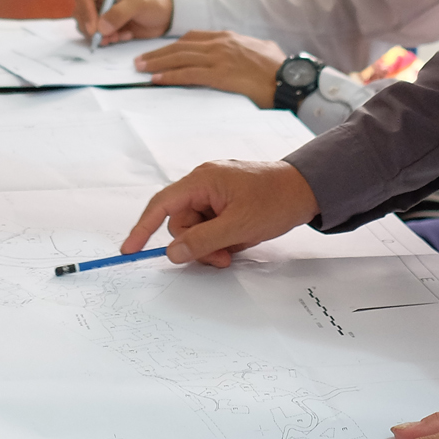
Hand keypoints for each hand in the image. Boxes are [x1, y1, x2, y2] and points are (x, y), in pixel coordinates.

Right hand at [74, 0, 172, 43]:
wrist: (164, 15)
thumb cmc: (153, 1)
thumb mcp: (139, 3)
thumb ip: (120, 13)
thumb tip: (101, 28)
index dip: (86, 14)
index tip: (94, 30)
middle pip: (80, 13)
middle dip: (92, 29)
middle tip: (107, 38)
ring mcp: (99, 11)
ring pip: (87, 27)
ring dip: (101, 36)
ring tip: (119, 36)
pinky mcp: (104, 25)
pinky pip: (97, 36)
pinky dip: (108, 39)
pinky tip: (125, 35)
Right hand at [120, 159, 317, 266]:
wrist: (309, 190)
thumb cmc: (276, 200)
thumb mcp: (238, 226)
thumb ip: (203, 241)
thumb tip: (172, 253)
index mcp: (202, 180)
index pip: (162, 205)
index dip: (142, 227)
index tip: (129, 249)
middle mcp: (204, 183)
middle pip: (182, 223)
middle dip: (198, 245)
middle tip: (223, 257)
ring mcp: (216, 193)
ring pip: (197, 229)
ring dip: (212, 245)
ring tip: (236, 248)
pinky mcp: (227, 202)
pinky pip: (212, 226)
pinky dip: (222, 238)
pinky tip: (241, 239)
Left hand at [135, 30, 288, 106]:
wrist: (292, 79)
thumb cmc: (280, 69)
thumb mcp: (262, 50)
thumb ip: (246, 49)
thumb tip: (246, 53)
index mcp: (228, 37)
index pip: (193, 37)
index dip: (172, 45)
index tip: (159, 51)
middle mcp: (221, 43)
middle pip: (181, 46)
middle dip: (158, 53)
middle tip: (139, 60)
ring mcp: (220, 58)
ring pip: (180, 58)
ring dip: (157, 63)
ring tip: (140, 69)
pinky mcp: (221, 74)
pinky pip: (189, 74)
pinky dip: (170, 76)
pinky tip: (156, 80)